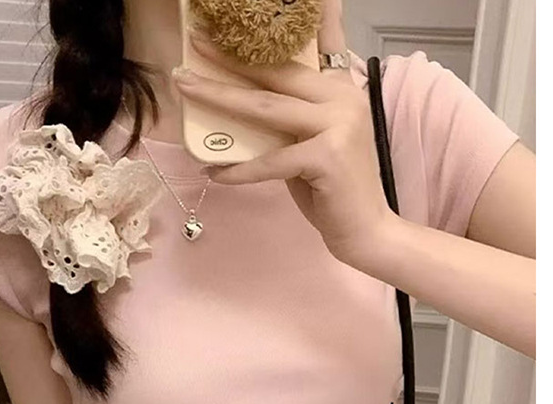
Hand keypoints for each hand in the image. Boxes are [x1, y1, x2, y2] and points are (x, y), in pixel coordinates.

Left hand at [173, 0, 394, 265]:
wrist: (366, 230)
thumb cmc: (333, 191)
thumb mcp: (311, 145)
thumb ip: (289, 121)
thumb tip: (241, 105)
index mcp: (340, 90)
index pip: (303, 55)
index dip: (268, 39)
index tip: (234, 24)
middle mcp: (342, 99)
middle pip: (275, 74)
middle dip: (230, 60)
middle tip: (194, 45)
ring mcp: (338, 126)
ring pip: (266, 108)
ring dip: (220, 97)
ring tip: (185, 87)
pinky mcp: (327, 157)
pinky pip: (270, 161)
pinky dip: (239, 170)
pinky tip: (214, 173)